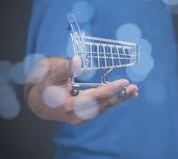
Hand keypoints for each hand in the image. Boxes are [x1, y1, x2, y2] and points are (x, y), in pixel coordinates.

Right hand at [24, 56, 138, 124]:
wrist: (42, 106)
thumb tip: (77, 59)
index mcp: (69, 105)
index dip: (109, 89)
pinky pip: (102, 108)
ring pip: (104, 107)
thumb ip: (65, 69)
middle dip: (120, 96)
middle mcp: (77, 115)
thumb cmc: (47, 88)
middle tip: (134, 88)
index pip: (94, 97)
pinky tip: (124, 94)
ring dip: (120, 99)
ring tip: (134, 90)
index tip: (123, 82)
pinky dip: (114, 100)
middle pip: (103, 105)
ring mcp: (83, 118)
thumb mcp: (52, 77)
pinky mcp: (86, 116)